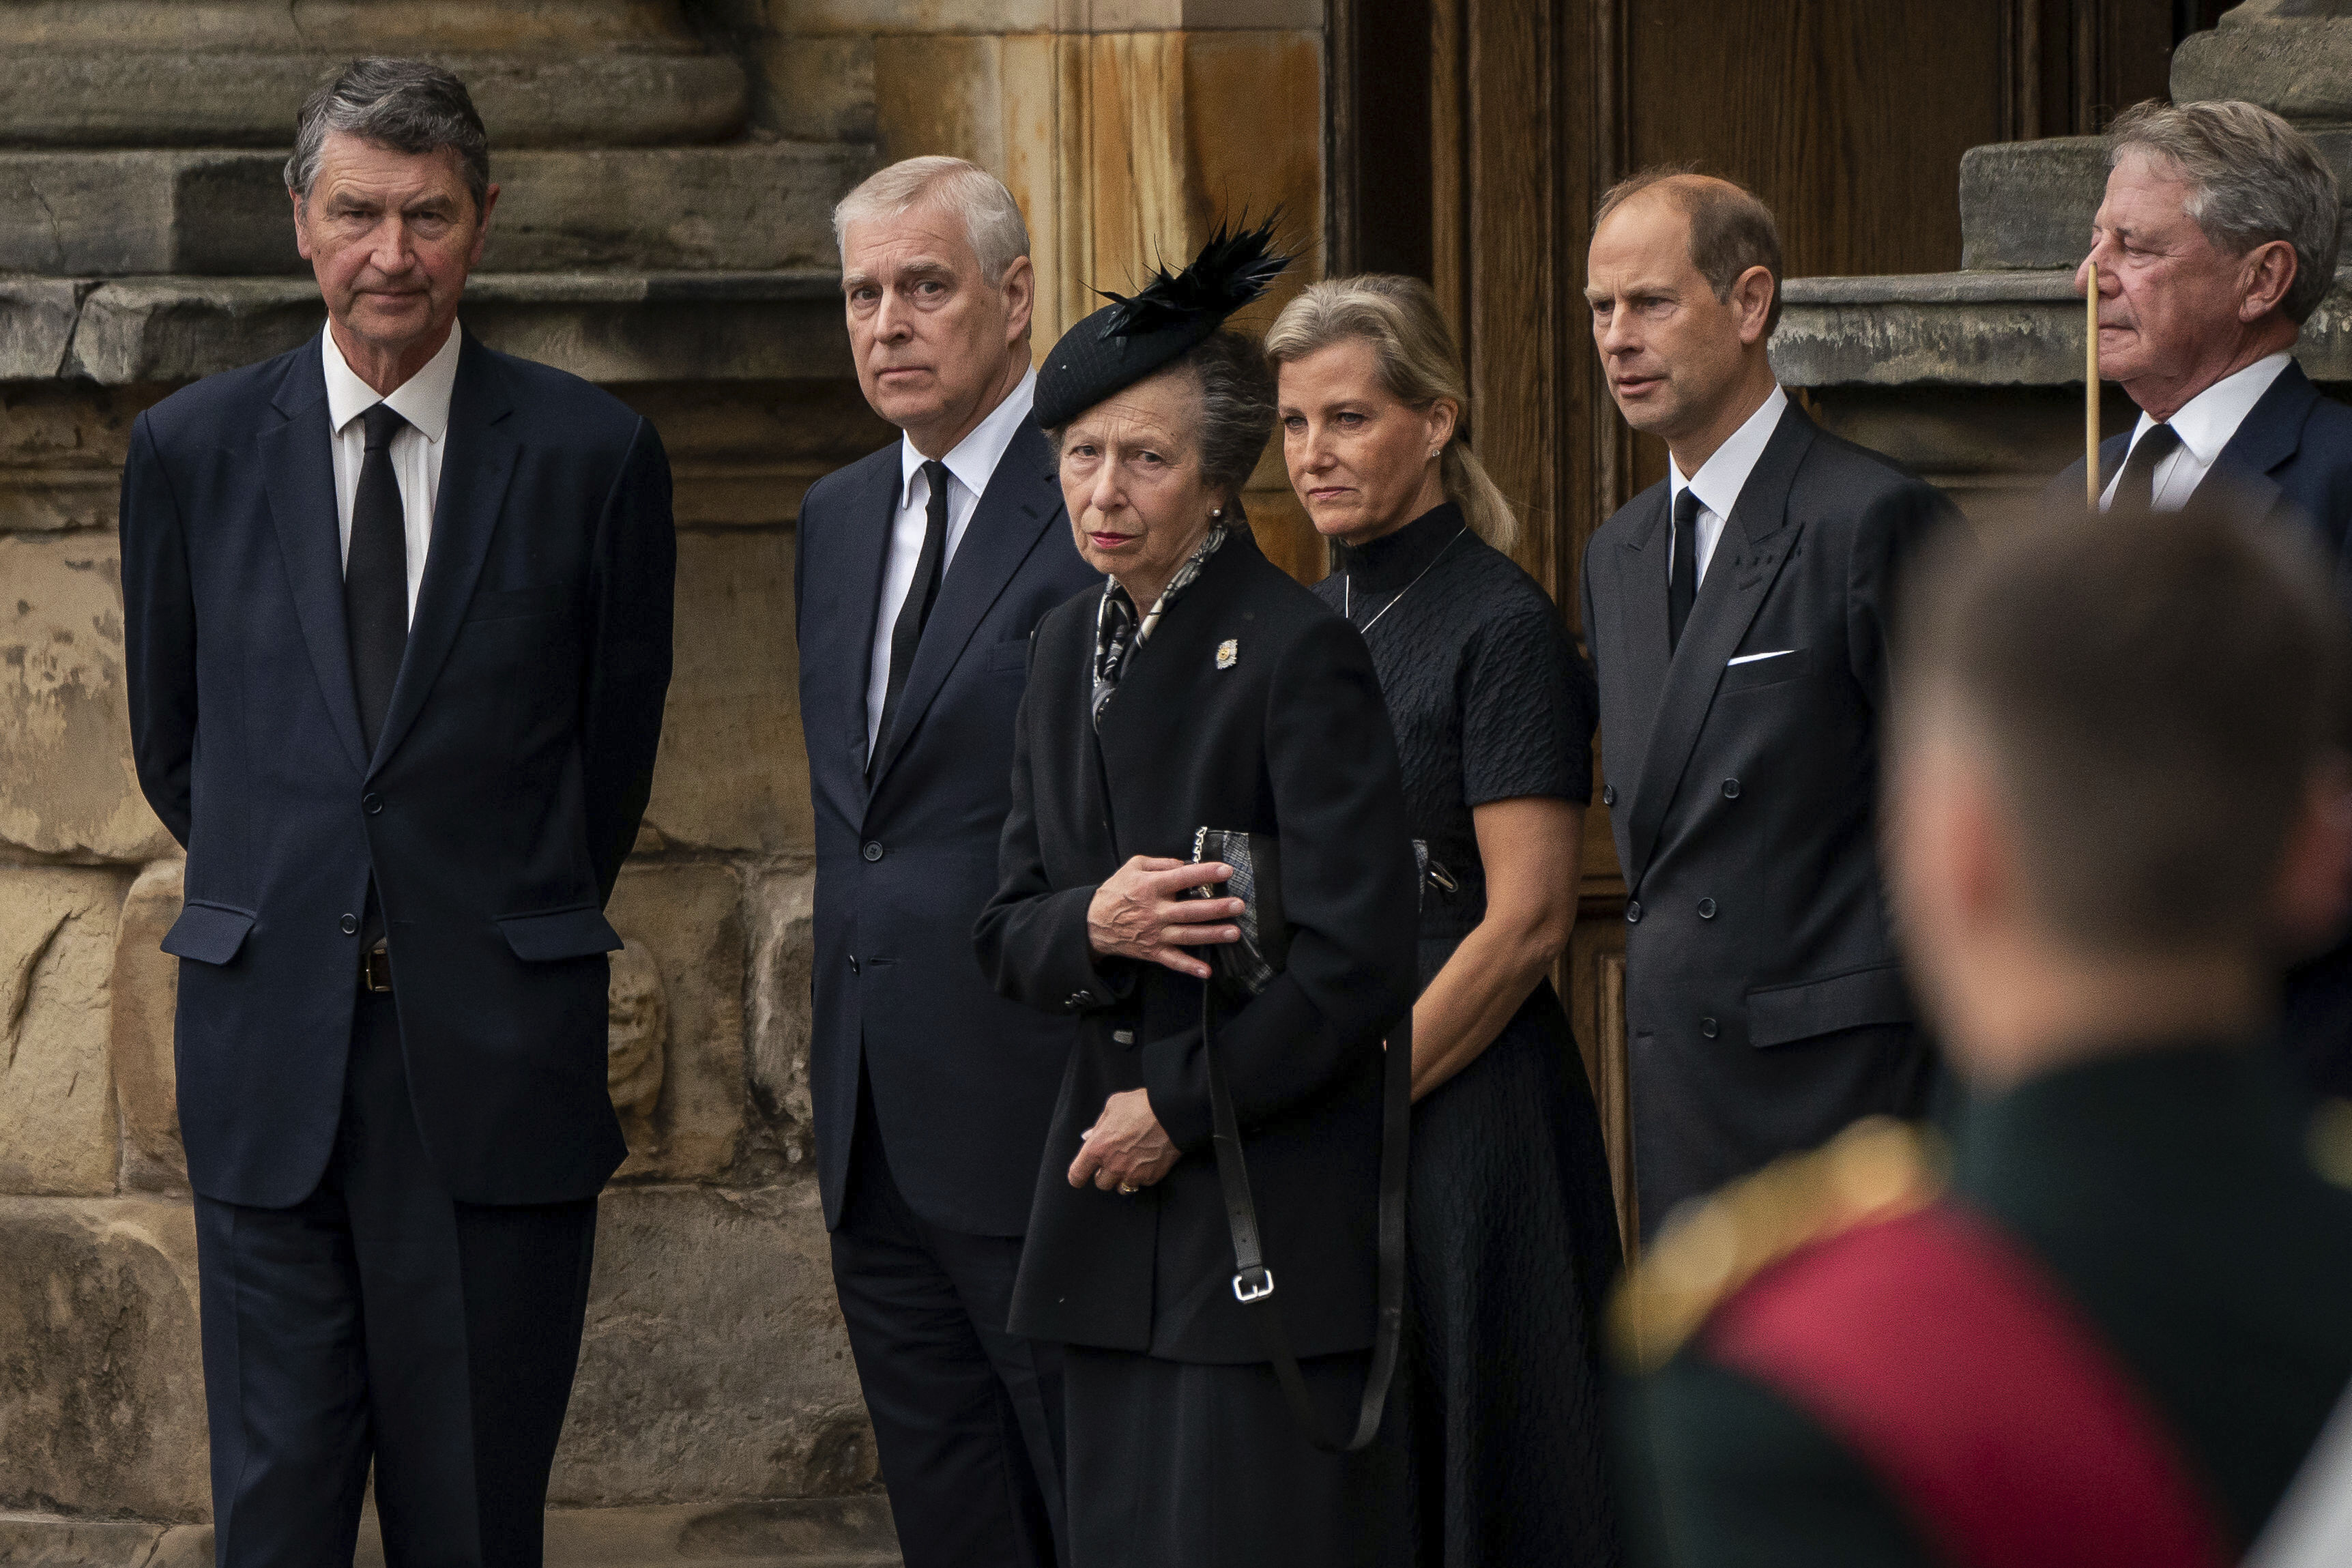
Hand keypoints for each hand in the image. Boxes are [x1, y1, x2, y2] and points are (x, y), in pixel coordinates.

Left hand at [1068, 1088, 1180, 1190]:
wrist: (1173, 1113)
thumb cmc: (1141, 1104)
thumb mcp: (1113, 1106)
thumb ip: (1098, 1125)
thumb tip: (1088, 1137)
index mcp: (1098, 1148)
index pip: (1077, 1175)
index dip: (1077, 1177)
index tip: (1080, 1176)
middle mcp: (1113, 1165)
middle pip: (1101, 1184)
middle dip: (1104, 1174)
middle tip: (1113, 1160)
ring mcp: (1133, 1174)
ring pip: (1121, 1188)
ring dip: (1122, 1178)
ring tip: (1130, 1163)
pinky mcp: (1151, 1177)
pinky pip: (1141, 1183)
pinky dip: (1141, 1176)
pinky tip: (1146, 1160)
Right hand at [1086, 855, 1241, 978]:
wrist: (1093, 923)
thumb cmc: (1116, 891)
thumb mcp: (1133, 867)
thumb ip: (1160, 863)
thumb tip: (1185, 863)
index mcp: (1151, 887)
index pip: (1182, 878)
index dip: (1205, 873)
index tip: (1226, 870)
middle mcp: (1155, 911)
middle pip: (1190, 910)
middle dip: (1216, 908)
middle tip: (1238, 905)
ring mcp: (1155, 934)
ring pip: (1187, 935)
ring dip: (1212, 934)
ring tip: (1234, 932)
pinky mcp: (1153, 951)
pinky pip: (1173, 960)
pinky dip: (1189, 967)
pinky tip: (1207, 972)